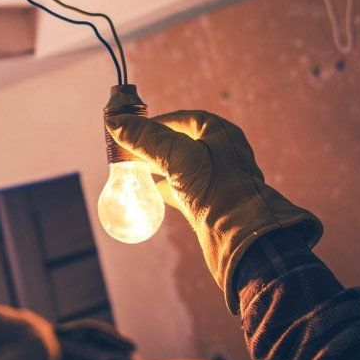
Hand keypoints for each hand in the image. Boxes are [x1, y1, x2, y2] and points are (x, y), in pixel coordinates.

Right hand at [107, 110, 321, 313]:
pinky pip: (182, 190)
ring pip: (180, 167)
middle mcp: (221, 154)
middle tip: (128, 150)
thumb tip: (115, 121)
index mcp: (220, 134)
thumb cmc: (217, 190)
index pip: (183, 119)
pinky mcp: (210, 203)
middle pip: (180, 142)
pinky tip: (149, 194)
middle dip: (153, 146)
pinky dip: (165, 189)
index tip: (132, 129)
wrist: (243, 240)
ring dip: (158, 167)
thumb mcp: (178, 158)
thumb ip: (147, 139)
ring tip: (134, 170)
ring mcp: (216, 180)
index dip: (156, 123)